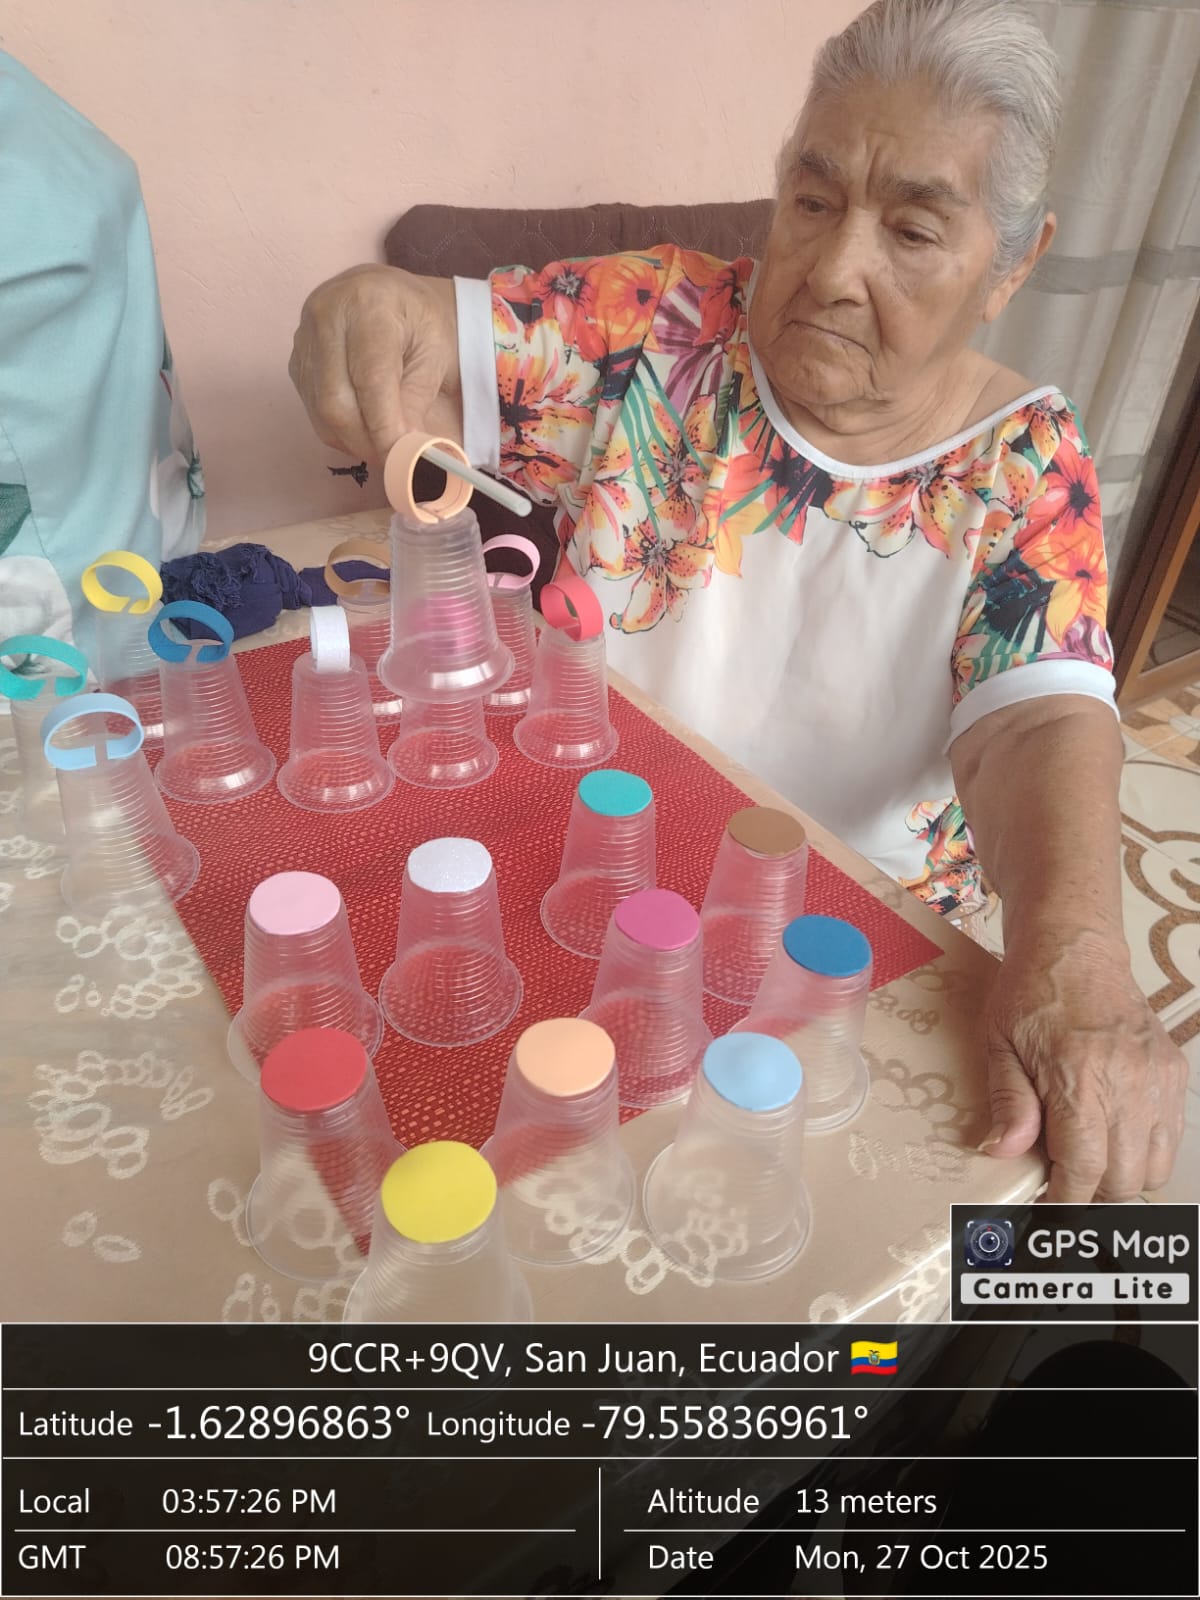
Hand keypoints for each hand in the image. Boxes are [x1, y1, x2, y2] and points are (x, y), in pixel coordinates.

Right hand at [289, 265, 458, 460]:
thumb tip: (406, 451)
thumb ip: (417, 400)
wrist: (385, 294)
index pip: (370, 378)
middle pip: (336, 401)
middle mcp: (326, 317)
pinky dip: (341, 431)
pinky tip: (364, 427)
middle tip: (396, 460)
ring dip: (355, 441)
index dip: (384, 427)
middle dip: (367, 441)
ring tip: (384, 444)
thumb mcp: (434, 353)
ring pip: (322, 412)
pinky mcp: (295, 362)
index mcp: (368, 305)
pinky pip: (314, 410)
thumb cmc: (417, 322)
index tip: (402, 460)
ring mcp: (303, 339)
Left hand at [980, 925, 1187, 1200]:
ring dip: (1122, 1177)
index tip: (1048, 1209)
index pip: (1084, 1170)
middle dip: (1092, 1194)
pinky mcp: (1174, 1073)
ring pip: (1153, 1167)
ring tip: (1089, 1160)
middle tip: (1063, 1183)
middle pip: (1124, 1180)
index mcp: (1080, 1078)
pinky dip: (1145, 1150)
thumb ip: (1008, 1101)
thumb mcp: (999, 1043)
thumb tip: (1003, 1152)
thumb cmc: (1029, 991)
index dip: (1065, 1201)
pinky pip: (1171, 1137)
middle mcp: (1128, 1083)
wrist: (1075, 947)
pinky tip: (1113, 1135)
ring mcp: (1158, 1079)